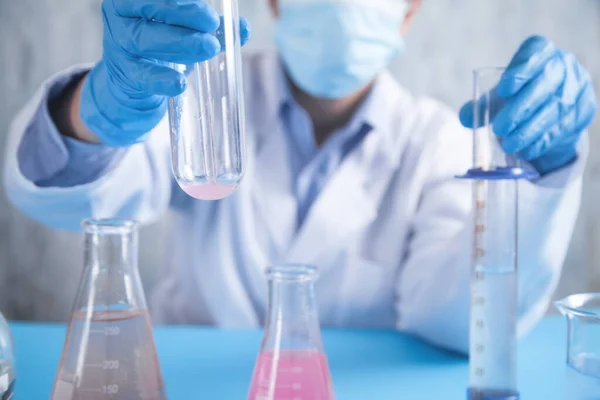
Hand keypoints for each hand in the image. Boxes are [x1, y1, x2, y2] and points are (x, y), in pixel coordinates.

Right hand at [80, 0, 250, 146]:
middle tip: (212, 24)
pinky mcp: (124, 72)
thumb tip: (243, 28)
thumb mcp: (185, 30)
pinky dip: (161, 79)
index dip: (184, 0)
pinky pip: (142, 74)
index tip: (209, 10)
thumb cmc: (161, 45)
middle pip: (152, 8)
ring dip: (181, 43)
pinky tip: (179, 83)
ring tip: (209, 47)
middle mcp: (122, 13)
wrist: (133, 80)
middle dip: (185, 14)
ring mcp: (118, 42)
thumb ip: (212, 28)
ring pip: (146, 39)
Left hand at [460, 36, 596, 174]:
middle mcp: (564, 64)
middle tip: (499, 128)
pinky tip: (527, 150)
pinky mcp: (585, 109)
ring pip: (555, 108)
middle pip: (546, 83)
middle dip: (521, 108)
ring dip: (530, 130)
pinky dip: (543, 140)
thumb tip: (466, 118)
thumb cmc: (519, 95)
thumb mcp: (500, 96)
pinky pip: (565, 126)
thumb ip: (483, 104)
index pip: (535, 52)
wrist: (549, 111)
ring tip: (509, 144)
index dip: (521, 69)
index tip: (503, 89)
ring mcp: (578, 86)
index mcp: (542, 51)